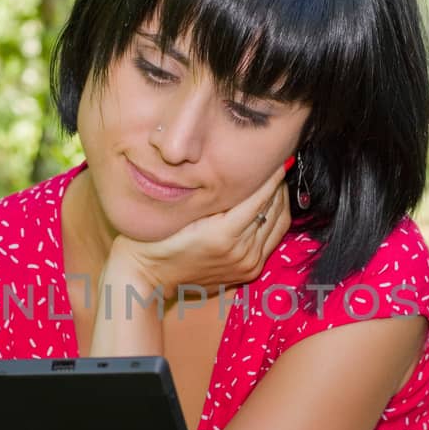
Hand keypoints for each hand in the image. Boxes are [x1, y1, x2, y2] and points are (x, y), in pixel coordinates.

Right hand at [109, 161, 290, 302]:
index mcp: (224, 235)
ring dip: (279, 200)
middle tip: (274, 163)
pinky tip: (269, 204)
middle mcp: (241, 252)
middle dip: (277, 184)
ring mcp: (248, 263)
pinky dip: (274, 218)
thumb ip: (216, 194)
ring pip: (279, 222)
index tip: (274, 155)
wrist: (149, 274)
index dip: (270, 174)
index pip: (260, 196)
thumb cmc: (157, 238)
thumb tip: (242, 168)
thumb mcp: (184, 209)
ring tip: (274, 181)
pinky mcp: (249, 270)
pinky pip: (273, 238)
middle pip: (274, 207)